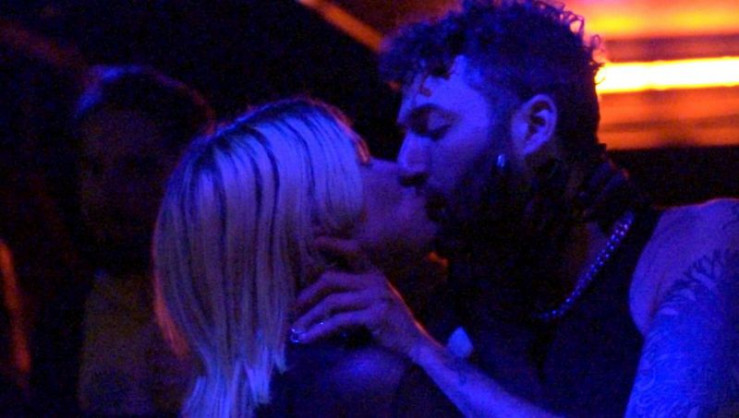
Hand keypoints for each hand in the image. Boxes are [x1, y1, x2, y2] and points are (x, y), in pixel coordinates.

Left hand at [291, 236, 431, 357]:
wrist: (414, 342)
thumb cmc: (389, 320)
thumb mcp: (374, 297)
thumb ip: (353, 287)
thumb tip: (319, 285)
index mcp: (373, 273)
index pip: (352, 249)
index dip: (331, 242)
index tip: (311, 238)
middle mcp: (374, 281)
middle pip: (331, 278)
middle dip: (308, 293)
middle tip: (293, 307)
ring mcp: (375, 297)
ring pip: (331, 302)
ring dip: (310, 317)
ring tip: (295, 329)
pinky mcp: (374, 316)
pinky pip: (339, 321)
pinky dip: (319, 331)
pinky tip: (307, 339)